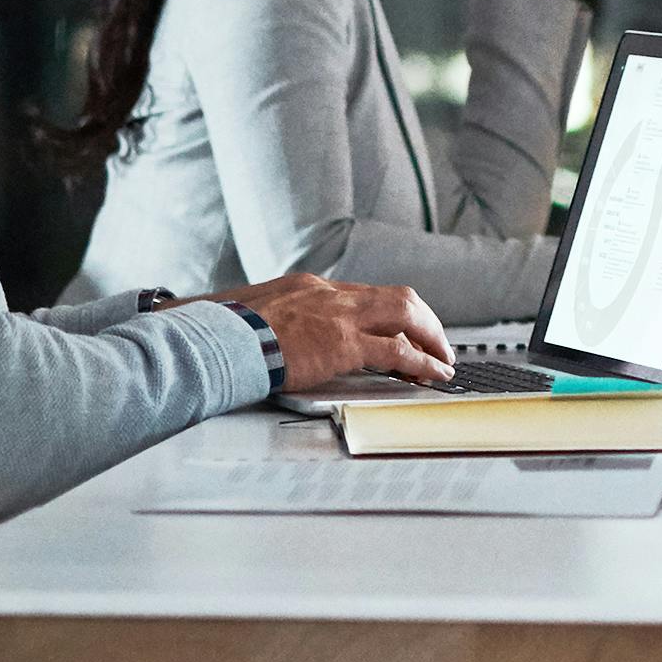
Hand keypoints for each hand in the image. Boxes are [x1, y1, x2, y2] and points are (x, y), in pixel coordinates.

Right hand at [224, 272, 454, 389]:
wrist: (219, 338)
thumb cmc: (226, 333)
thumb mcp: (255, 316)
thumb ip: (276, 322)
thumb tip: (271, 337)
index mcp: (310, 287)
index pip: (364, 295)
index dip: (389, 314)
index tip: (400, 329)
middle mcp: (331, 294)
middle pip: (396, 297)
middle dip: (423, 320)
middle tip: (436, 342)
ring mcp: (340, 316)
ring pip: (406, 316)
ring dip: (431, 338)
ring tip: (443, 360)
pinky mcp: (343, 344)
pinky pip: (398, 351)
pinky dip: (423, 362)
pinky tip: (434, 374)